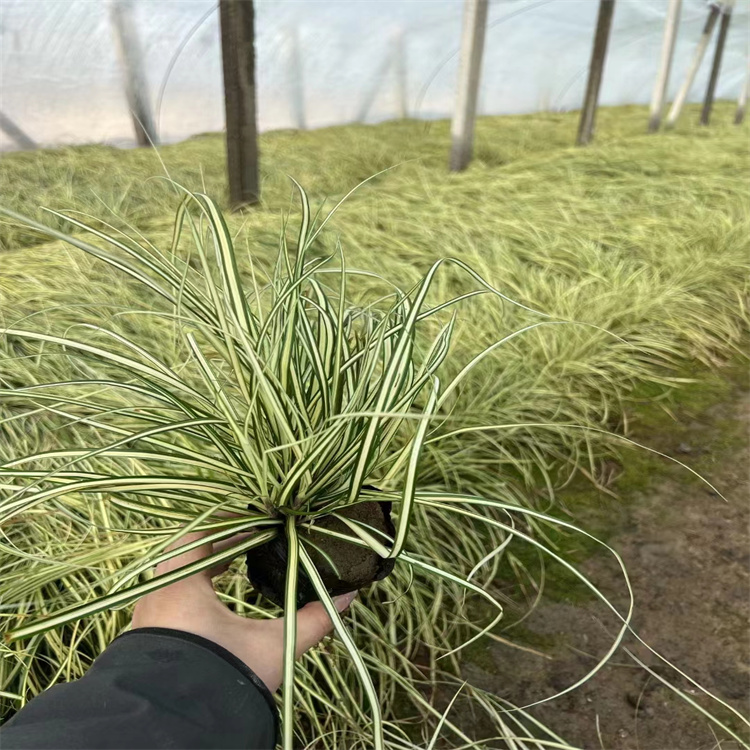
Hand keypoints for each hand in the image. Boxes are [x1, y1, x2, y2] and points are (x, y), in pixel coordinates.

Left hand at [132, 529, 356, 691]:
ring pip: (177, 581)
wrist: (175, 729)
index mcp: (182, 584)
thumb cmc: (220, 676)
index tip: (257, 520)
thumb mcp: (271, 647)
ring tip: (235, 569)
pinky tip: (215, 611)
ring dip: (206, 571)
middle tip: (251, 542)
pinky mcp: (147, 646)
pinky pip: (170, 605)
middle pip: (189, 555)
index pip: (202, 534)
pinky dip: (194, 596)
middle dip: (221, 546)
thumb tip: (346, 597)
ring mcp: (148, 622)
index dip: (231, 523)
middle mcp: (158, 598)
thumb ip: (311, 621)